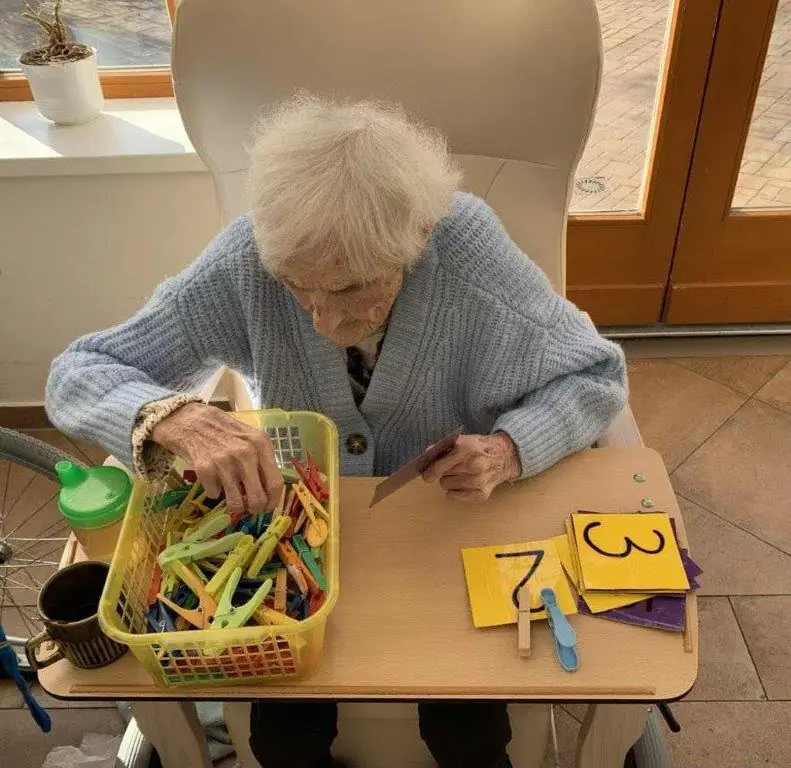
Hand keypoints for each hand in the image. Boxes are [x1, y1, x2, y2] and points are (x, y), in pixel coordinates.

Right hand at [151, 402, 283, 515]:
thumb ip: (260, 459)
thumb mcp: (248, 437)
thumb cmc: (222, 429)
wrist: (189, 419)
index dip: (273, 500)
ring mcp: (225, 461)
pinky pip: (214, 494)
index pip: (275, 482)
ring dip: (234, 505)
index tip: (268, 507)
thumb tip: (269, 490)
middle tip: (249, 509)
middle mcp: (246, 453)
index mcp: (261, 444)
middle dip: (254, 509)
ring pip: (236, 503)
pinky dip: (213, 491)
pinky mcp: (205, 469)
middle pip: (258, 497)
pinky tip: (212, 479)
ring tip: (231, 498)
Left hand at [421, 432, 520, 501]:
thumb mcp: (461, 440)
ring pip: (447, 488)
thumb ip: (441, 448)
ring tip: (459, 474)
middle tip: (451, 468)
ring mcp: (479, 481)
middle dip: (443, 474)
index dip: (430, 472)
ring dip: (449, 482)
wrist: (503, 456)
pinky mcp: (482, 494)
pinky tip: (463, 484)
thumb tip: (425, 456)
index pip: (440, 467)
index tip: (426, 474)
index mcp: (466, 450)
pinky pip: (455, 497)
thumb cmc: (478, 448)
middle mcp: (474, 466)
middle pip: (442, 479)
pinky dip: (455, 492)